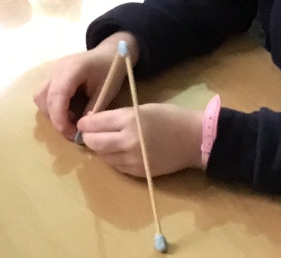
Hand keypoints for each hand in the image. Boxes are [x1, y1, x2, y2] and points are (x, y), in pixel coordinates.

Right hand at [33, 32, 138, 138]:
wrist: (110, 52)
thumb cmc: (112, 69)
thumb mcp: (107, 89)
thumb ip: (94, 107)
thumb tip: (82, 128)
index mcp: (73, 69)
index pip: (57, 95)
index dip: (59, 117)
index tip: (69, 133)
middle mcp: (57, 69)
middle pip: (43, 97)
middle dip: (55, 117)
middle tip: (72, 130)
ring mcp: (53, 71)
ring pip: (40, 96)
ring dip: (52, 112)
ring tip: (71, 120)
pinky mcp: (53, 75)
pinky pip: (45, 93)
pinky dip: (53, 105)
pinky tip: (68, 110)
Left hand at [77, 104, 204, 176]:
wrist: (195, 138)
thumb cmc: (171, 117)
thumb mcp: (144, 109)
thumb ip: (119, 117)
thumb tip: (95, 123)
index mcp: (129, 120)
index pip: (94, 124)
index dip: (86, 122)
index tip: (85, 121)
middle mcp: (127, 141)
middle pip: (94, 142)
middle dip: (88, 137)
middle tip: (90, 133)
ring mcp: (131, 159)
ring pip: (102, 156)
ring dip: (100, 149)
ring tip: (106, 141)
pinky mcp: (137, 172)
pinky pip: (115, 166)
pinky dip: (113, 158)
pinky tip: (120, 151)